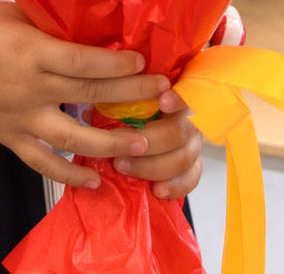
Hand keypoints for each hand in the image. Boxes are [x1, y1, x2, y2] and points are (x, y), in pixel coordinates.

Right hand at [0, 0, 176, 189]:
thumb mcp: (15, 13)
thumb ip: (51, 26)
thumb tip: (95, 27)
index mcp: (29, 50)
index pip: (84, 62)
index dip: (119, 65)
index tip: (146, 64)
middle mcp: (27, 87)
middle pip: (88, 95)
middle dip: (130, 97)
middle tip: (164, 99)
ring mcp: (17, 117)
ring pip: (72, 137)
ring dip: (111, 142)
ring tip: (143, 145)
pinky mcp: (7, 136)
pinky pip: (42, 161)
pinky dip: (69, 174)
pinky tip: (95, 180)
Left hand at [111, 85, 203, 200]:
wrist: (149, 135)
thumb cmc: (133, 114)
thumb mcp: (121, 103)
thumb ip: (113, 105)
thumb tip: (88, 116)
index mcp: (176, 98)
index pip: (186, 93)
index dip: (177, 98)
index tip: (162, 102)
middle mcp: (190, 120)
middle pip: (179, 131)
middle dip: (149, 143)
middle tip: (119, 152)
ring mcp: (194, 145)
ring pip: (183, 158)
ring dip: (152, 167)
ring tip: (123, 168)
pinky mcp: (193, 168)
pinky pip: (191, 180)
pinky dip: (174, 187)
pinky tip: (156, 190)